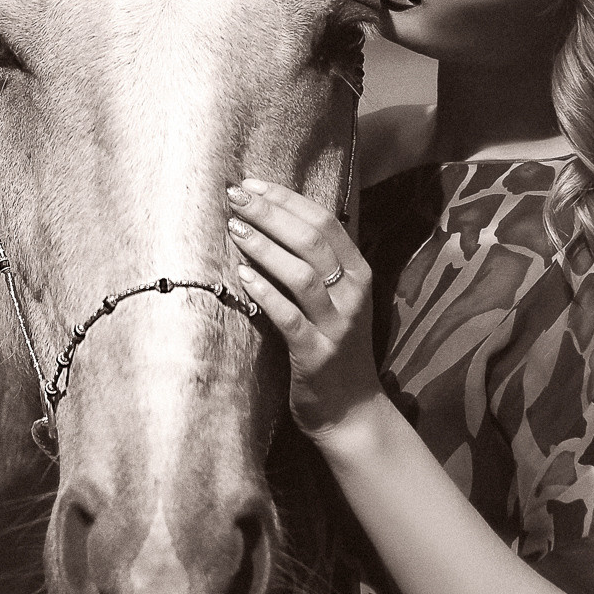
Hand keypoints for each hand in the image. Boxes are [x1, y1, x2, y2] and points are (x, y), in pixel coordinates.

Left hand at [226, 177, 379, 438]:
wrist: (351, 411)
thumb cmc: (335, 347)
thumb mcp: (338, 300)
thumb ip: (317, 263)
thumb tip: (273, 218)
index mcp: (359, 274)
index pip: (325, 222)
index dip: (286, 199)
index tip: (252, 183)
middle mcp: (353, 295)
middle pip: (312, 241)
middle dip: (270, 213)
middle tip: (235, 196)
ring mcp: (337, 326)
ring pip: (302, 274)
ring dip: (265, 247)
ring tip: (234, 229)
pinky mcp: (316, 355)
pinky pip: (289, 318)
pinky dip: (265, 293)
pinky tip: (242, 276)